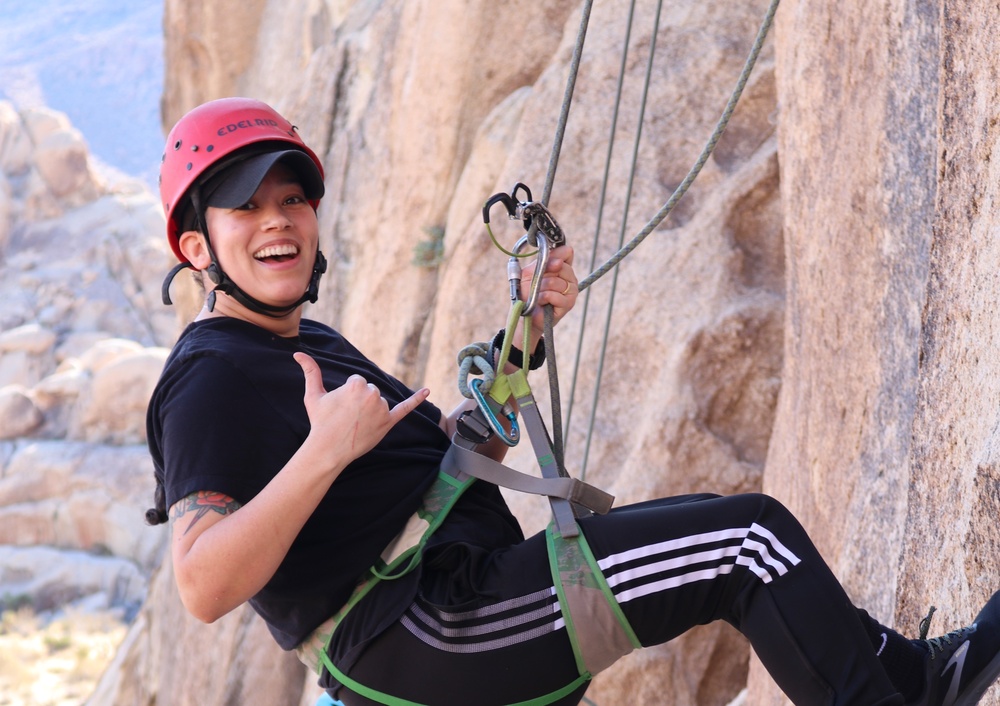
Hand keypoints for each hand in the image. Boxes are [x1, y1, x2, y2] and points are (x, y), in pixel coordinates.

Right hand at [293, 352, 429, 466]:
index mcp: (357, 384)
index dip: (347, 394)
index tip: (340, 407)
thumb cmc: (320, 421)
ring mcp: (382, 409)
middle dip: (359, 401)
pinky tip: (428, 391)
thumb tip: (298, 353)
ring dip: (369, 410)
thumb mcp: (314, 395)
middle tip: (346, 417)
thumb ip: (310, 371)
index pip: (357, 381)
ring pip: (379, 401)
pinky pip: (405, 409)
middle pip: (369, 390)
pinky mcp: (388, 422)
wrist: (328, 449)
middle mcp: (373, 394)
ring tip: (356, 423)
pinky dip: (417, 400)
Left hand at [519, 244, 578, 331]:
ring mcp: (572, 291)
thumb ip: (542, 262)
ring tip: (537, 295)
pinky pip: (554, 295)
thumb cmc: (528, 293)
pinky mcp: (568, 303)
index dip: (555, 256)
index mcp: (562, 268)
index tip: (545, 264)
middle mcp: (570, 278)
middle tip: (538, 284)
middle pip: (562, 266)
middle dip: (544, 275)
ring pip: (556, 282)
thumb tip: (559, 260)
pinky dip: (542, 298)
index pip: (566, 252)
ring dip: (540, 288)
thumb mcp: (530, 272)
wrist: (525, 313)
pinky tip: (540, 301)